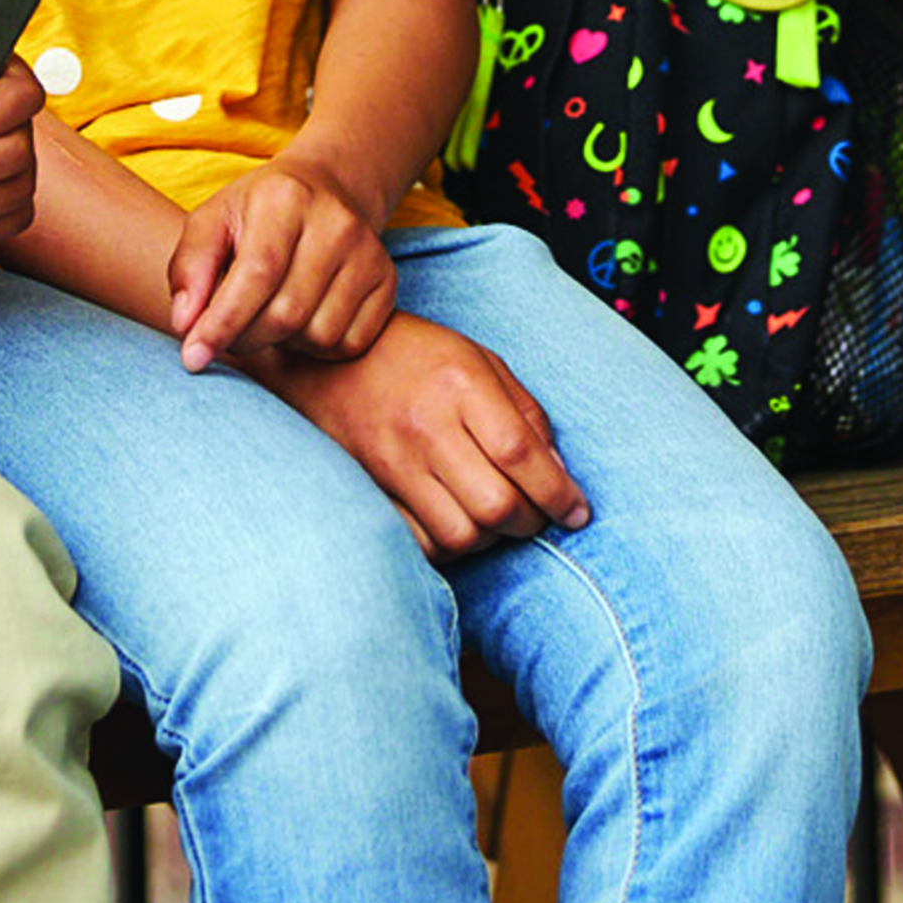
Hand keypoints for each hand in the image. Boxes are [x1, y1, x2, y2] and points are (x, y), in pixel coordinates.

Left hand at [165, 155, 395, 370]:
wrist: (324, 192)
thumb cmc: (256, 214)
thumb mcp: (212, 222)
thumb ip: (189, 268)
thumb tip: (185, 324)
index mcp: (285, 198)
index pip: (256, 274)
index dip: (222, 322)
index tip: (193, 357)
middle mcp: (336, 223)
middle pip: (287, 312)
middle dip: (246, 337)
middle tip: (228, 334)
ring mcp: (368, 253)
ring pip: (319, 335)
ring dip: (283, 343)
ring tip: (269, 314)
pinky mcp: (388, 281)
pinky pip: (350, 343)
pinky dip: (318, 347)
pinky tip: (302, 320)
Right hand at [258, 312, 589, 558]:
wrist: (324, 361)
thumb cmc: (415, 357)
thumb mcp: (480, 361)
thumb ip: (526, 415)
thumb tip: (560, 475)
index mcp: (460, 385)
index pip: (520, 454)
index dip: (558, 493)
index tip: (577, 513)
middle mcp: (426, 427)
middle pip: (495, 505)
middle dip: (529, 523)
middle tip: (535, 515)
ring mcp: (393, 463)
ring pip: (460, 536)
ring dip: (490, 538)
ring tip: (494, 517)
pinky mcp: (370, 490)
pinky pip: (422, 544)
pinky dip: (449, 546)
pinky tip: (456, 522)